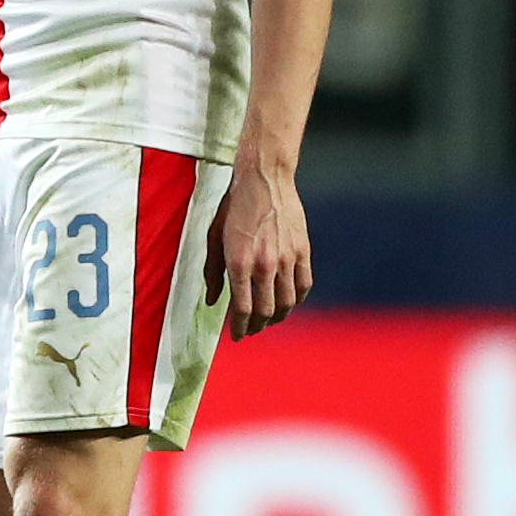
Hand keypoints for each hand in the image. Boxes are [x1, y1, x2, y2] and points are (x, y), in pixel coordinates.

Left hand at [206, 159, 311, 338]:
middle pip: (266, 311)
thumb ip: (212, 272)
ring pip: (287, 302)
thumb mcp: (213, 237)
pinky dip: (296, 300)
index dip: (240, 327)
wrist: (264, 180)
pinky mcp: (303, 251)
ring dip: (277, 317)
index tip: (237, 336)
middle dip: (257, 327)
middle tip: (251, 331)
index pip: (243, 309)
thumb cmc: (233, 207)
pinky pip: (304, 285)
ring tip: (269, 321)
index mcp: (238, 262)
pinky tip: (288, 303)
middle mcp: (264, 264)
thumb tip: (213, 301)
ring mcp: (287, 258)